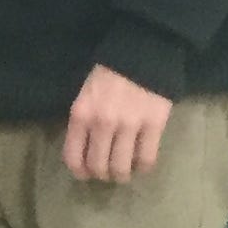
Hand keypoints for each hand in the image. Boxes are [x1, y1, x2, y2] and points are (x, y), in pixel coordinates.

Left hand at [63, 64, 173, 182]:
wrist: (142, 53)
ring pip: (121, 167)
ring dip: (121, 175)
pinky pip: (146, 158)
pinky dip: (143, 167)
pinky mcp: (154, 126)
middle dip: (101, 175)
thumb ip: (83, 120)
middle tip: (107, 173)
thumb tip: (84, 149)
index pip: (73, 156)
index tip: (86, 174)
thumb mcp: (85, 94)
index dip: (79, 171)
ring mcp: (129, 126)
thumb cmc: (109, 73)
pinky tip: (141, 164)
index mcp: (81, 114)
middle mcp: (102, 123)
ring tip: (124, 172)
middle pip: (98, 166)